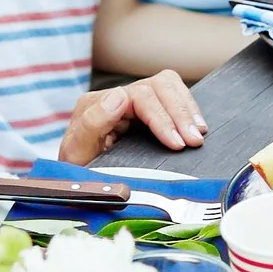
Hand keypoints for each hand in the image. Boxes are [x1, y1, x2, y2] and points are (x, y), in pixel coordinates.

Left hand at [57, 73, 206, 162]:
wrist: (76, 186)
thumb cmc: (74, 172)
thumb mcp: (75, 153)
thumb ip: (91, 123)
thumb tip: (118, 96)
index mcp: (97, 104)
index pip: (139, 96)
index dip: (162, 118)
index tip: (177, 143)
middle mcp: (116, 97)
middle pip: (159, 85)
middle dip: (180, 113)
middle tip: (194, 140)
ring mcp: (132, 102)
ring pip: (168, 86)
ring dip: (187, 109)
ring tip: (198, 134)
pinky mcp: (146, 112)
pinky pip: (172, 97)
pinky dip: (187, 109)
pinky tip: (195, 128)